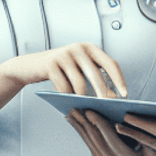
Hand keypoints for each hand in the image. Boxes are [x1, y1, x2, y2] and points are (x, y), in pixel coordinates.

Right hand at [4, 42, 127, 97]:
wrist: (31, 65)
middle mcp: (78, 48)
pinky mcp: (51, 64)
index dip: (119, 80)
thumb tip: (112, 98)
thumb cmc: (61, 70)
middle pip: (95, 74)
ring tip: (81, 104)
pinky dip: (67, 97)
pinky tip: (66, 99)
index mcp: (90, 48)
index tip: (125, 95)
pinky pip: (64, 87)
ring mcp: (64, 55)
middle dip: (102, 93)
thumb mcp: (80, 70)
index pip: (110, 63)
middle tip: (107, 107)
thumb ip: (95, 78)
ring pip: (79, 83)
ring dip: (81, 98)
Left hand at [67, 109, 155, 155]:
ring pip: (92, 146)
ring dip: (80, 129)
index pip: (110, 138)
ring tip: (70, 114)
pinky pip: (94, 151)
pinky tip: (79, 127)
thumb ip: (143, 133)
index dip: (98, 122)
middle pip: (96, 141)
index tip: (88, 109)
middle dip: (84, 123)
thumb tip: (127, 116)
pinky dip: (85, 137)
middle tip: (72, 107)